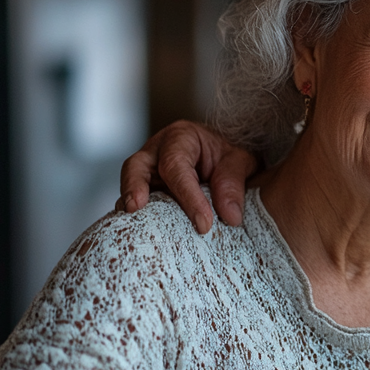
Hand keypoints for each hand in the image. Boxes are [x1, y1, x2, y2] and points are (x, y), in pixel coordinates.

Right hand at [117, 120, 257, 232]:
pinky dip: (138, 216)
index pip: (177, 165)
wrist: (223, 157)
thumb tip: (230, 217)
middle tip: (136, 208)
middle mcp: (157, 151)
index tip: (203, 223)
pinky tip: (143, 231)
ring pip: (130, 185)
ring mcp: (147, 171)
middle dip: (134, 186)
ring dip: (130, 204)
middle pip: (136, 166)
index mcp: (182, 137)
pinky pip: (135, 202)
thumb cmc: (228, 156)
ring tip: (133, 224)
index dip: (188, 195)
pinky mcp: (146, 189)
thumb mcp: (239, 162)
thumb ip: (233, 185)